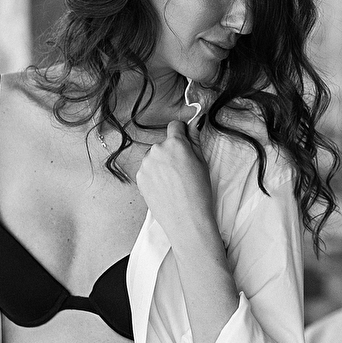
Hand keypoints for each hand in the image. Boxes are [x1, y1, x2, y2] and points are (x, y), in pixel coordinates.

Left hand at [135, 120, 216, 245]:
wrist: (186, 220)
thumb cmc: (198, 193)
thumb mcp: (202, 163)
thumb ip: (195, 140)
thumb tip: (195, 123)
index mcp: (175, 143)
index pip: (175, 126)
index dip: (181, 133)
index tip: (184, 142)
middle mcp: (157, 150)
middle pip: (163, 144)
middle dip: (171, 152)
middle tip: (181, 170)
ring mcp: (145, 164)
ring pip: (154, 157)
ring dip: (161, 164)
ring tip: (172, 182)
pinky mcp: (139, 178)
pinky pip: (147, 170)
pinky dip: (154, 176)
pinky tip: (164, 188)